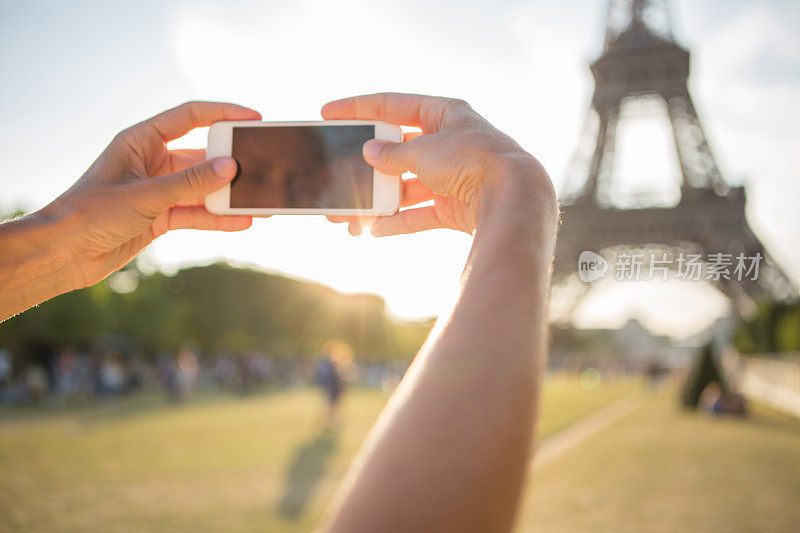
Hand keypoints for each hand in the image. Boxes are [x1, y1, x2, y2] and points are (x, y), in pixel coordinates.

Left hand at [40, 101, 260, 288]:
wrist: (63, 254)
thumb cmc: (89, 213)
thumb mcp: (145, 195)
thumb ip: (189, 183)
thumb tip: (230, 167)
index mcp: (140, 141)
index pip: (188, 117)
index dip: (222, 114)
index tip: (252, 118)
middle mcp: (151, 162)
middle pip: (201, 156)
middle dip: (230, 162)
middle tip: (260, 165)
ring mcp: (158, 191)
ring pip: (202, 189)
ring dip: (227, 195)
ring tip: (258, 200)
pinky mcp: (161, 218)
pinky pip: (197, 214)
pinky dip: (218, 219)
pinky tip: (241, 222)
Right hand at [321, 93, 550, 235]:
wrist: (511, 199)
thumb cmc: (472, 161)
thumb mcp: (423, 151)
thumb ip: (392, 153)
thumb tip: (370, 153)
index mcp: (446, 114)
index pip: (395, 105)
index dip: (359, 108)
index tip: (329, 113)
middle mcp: (450, 144)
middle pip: (398, 152)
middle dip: (365, 167)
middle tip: (336, 172)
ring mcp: (453, 177)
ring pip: (405, 187)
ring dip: (377, 200)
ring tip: (346, 213)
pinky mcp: (456, 208)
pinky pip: (419, 214)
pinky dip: (397, 222)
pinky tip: (371, 230)